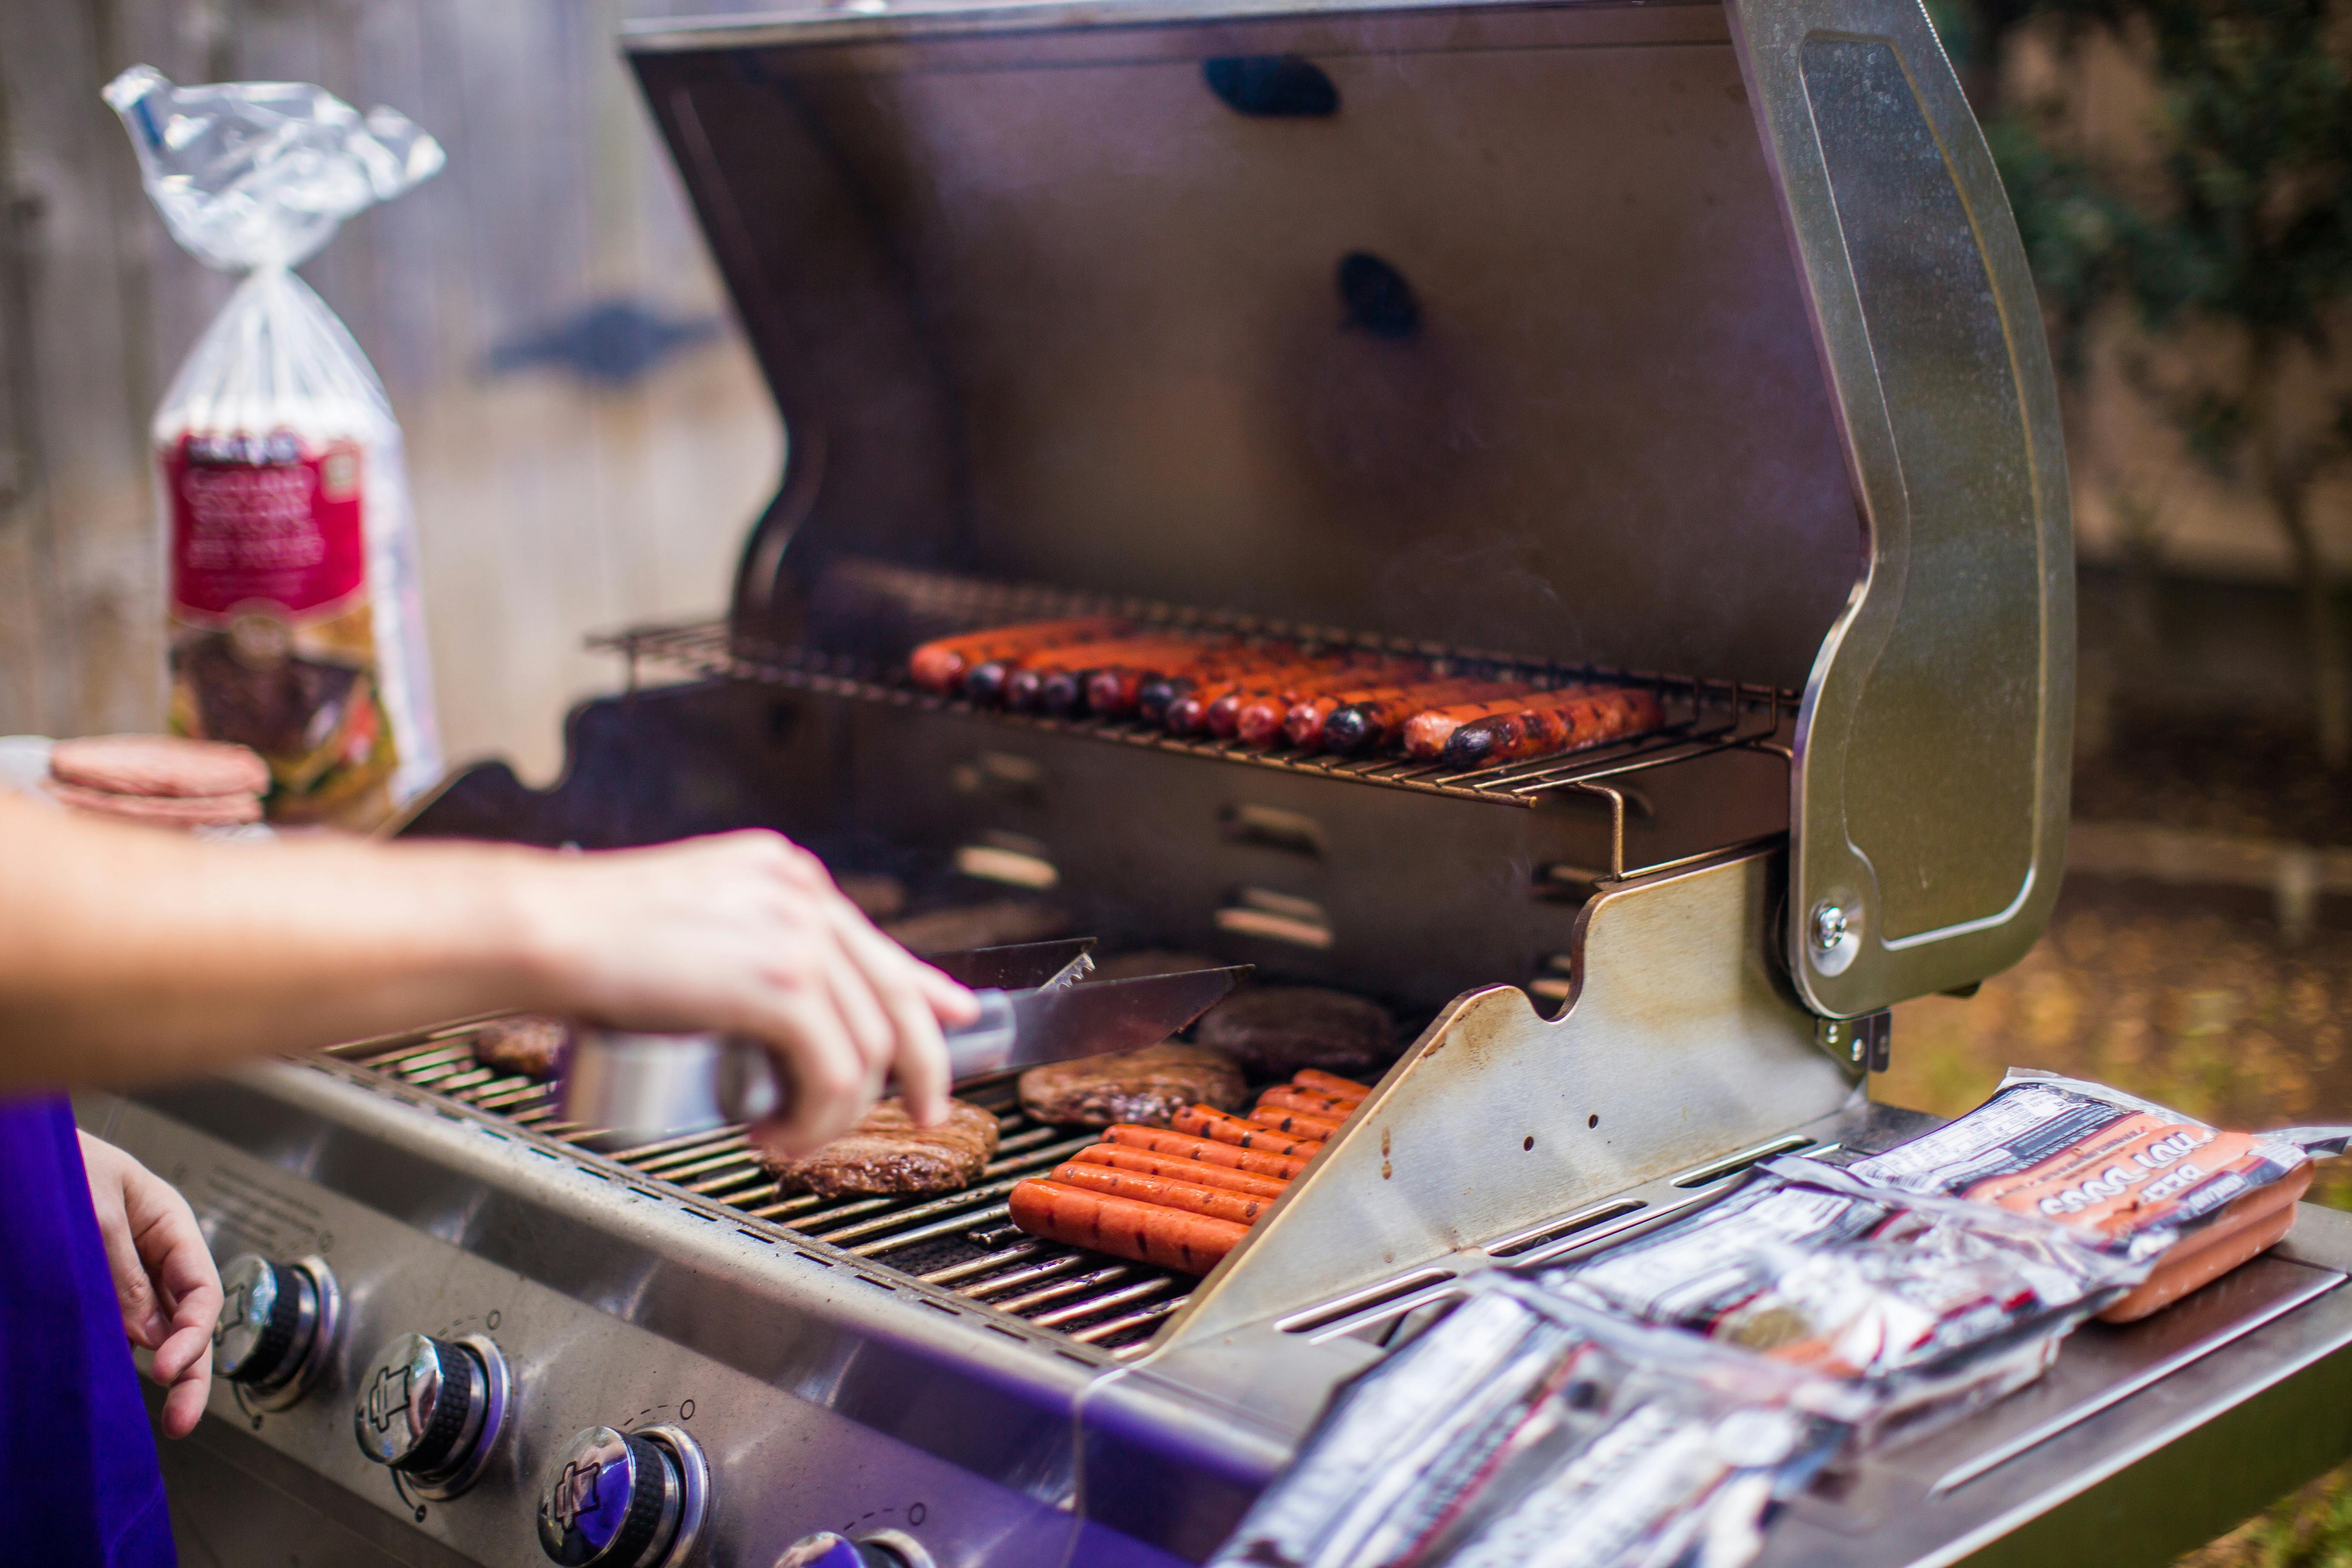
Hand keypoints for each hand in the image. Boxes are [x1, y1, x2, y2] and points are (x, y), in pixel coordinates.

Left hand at [78, 1132, 221, 1437]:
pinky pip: (112, 1328)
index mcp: (169, 1225)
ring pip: (152, 1331)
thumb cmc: (56, 1162)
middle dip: (189, 1372)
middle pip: (187, 1321)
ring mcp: (121, 1275)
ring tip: (156, 1414)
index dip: (193, 1334)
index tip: (165, 1368)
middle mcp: (152, 1255)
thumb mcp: (95, 1211)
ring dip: (156, 1369)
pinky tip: (113, 1381)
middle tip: (181, 1422)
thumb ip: (124, 1273)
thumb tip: (146, 1333)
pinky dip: (117, 1356)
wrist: (12, 1154)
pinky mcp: (90, 1290)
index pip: (201, 1290)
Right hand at [522, 831, 978, 1157]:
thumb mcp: (689, 932)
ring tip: (785, 1136)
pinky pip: (835, 1071)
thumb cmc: (587, 942)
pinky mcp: (781, 982)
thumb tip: (783, 1004)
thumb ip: (741, 951)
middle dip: (920, 1062)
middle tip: (924, 1109)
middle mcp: (800, 894)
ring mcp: (796, 933)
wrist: (540, 931)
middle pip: (893, 993)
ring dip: (836, 1111)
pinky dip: (814, 1119)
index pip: (873, 943)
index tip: (950, 1022)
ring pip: (868, 1044)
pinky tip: (774, 1135)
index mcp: (781, 875)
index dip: (922, 990)